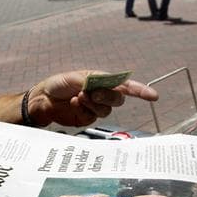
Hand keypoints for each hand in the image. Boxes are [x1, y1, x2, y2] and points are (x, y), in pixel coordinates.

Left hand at [28, 70, 157, 126]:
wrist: (43, 99)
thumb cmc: (58, 83)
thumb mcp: (76, 77)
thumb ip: (92, 82)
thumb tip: (104, 87)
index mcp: (102, 80)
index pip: (126, 86)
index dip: (141, 91)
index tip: (153, 96)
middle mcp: (102, 94)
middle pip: (117, 99)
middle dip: (106, 97)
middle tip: (91, 93)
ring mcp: (95, 107)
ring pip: (106, 110)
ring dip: (92, 104)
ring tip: (78, 97)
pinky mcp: (87, 118)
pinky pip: (93, 117)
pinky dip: (84, 110)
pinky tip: (74, 104)